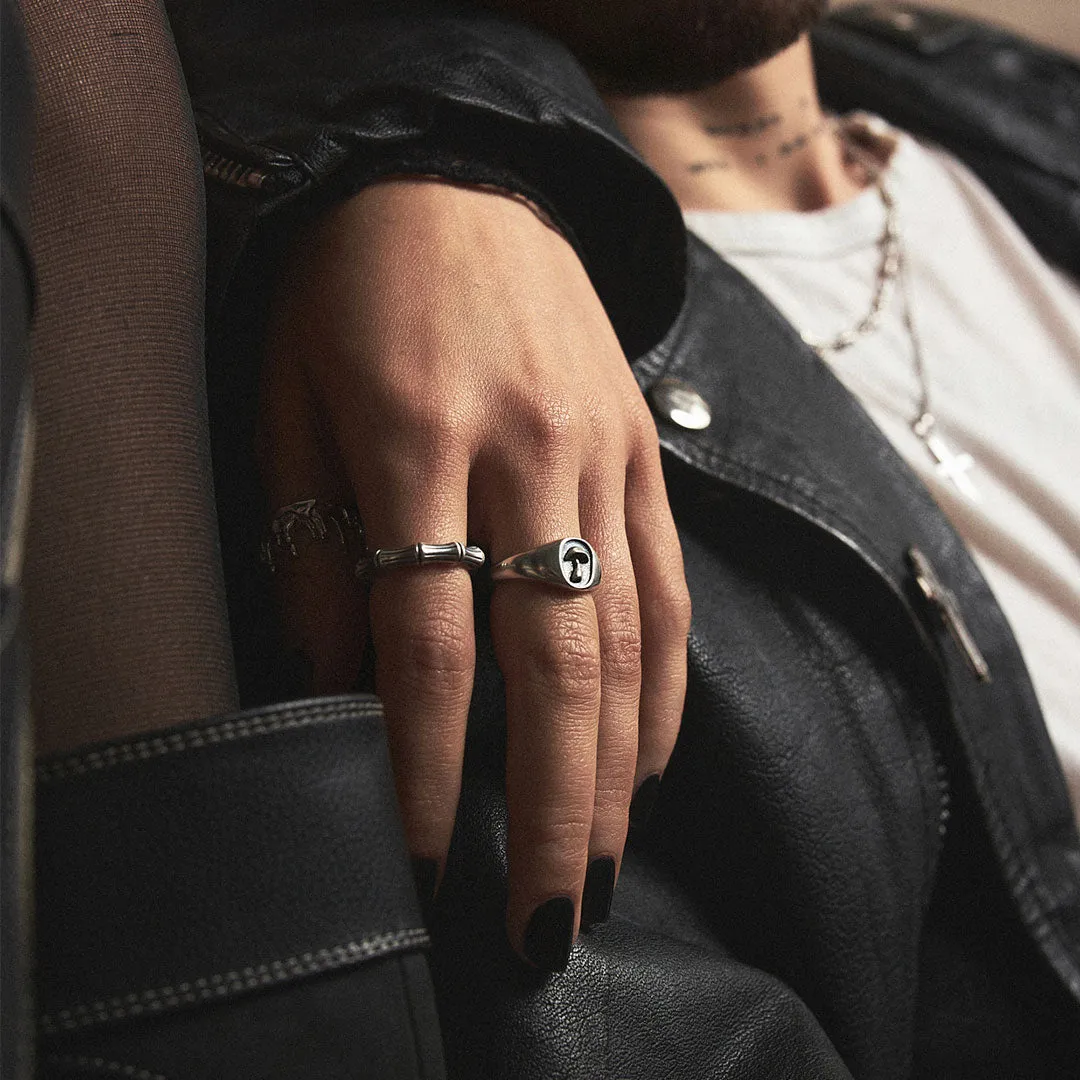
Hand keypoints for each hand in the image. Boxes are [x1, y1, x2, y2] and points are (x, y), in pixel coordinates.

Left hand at [258, 179, 689, 969]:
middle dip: (546, 811)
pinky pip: (668, 586)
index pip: (426, 642)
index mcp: (417, 440)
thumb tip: (336, 689)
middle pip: (551, 665)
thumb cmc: (352, 291)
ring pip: (625, 640)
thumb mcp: (289, 403)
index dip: (426, 768)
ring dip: (614, 771)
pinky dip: (666, 685)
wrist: (459, 182)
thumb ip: (315, 548)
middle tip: (541, 923)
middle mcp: (526, 456)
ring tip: (598, 870)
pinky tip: (648, 761)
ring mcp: (602, 456)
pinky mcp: (646, 454)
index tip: (423, 864)